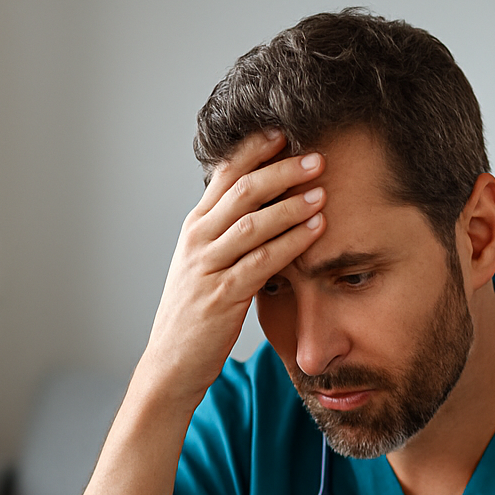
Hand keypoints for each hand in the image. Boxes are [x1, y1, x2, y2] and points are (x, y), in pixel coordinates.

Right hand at [139, 130, 326, 409]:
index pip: (225, 174)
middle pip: (242, 190)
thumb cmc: (197, 314)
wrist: (172, 363)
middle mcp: (198, 239)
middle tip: (316, 156)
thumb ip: (231, 234)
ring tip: (322, 188)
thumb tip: (265, 204)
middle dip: (281, 170)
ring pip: (252, 222)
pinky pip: (262, 260)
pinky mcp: (222, 295)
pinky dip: (291, 241)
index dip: (256, 149)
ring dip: (291, 203)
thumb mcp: (207, 264)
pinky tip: (316, 229)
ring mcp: (208, 266)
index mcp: (196, 227)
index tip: (286, 131)